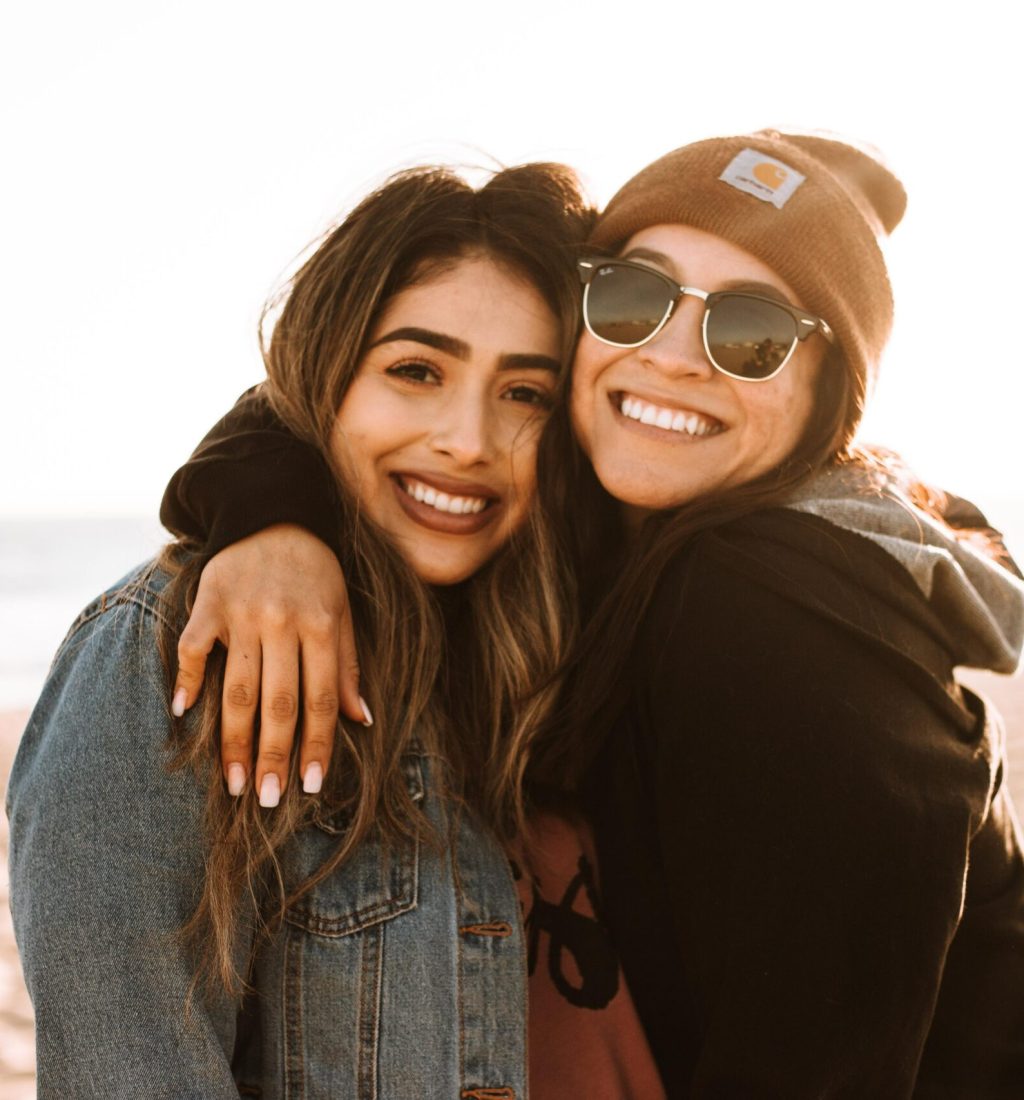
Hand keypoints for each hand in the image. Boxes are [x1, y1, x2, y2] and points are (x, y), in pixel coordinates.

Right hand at [171, 524, 369, 803]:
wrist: (271, 514)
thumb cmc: (314, 571)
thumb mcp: (341, 611)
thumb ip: (348, 665)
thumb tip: (361, 720)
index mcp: (320, 625)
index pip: (320, 698)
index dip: (317, 745)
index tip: (310, 785)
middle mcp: (282, 622)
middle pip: (277, 702)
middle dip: (273, 756)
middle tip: (268, 800)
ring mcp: (241, 613)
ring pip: (236, 687)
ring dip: (233, 739)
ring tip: (233, 782)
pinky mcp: (207, 603)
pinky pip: (192, 648)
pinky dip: (185, 679)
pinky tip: (184, 714)